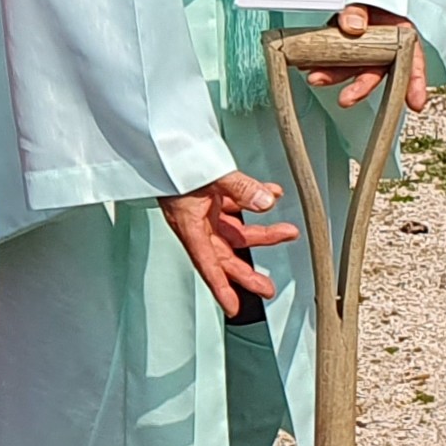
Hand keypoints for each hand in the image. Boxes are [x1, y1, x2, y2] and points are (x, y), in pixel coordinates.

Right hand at [159, 171, 299, 319]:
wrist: (158, 137)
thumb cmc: (171, 159)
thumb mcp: (209, 174)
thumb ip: (240, 188)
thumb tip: (267, 202)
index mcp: (189, 224)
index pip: (208, 263)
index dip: (221, 288)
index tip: (233, 307)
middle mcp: (195, 221)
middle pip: (224, 254)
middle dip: (247, 272)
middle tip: (268, 287)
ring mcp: (202, 208)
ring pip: (235, 230)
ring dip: (262, 232)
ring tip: (288, 232)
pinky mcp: (207, 194)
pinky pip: (235, 203)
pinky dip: (254, 199)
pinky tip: (272, 194)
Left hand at [324, 2, 426, 111]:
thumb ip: (359, 9)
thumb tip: (353, 27)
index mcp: (399, 32)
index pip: (413, 60)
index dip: (416, 83)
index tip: (415, 103)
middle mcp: (383, 46)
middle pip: (376, 72)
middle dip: (361, 88)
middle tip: (347, 98)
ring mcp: (363, 49)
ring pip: (351, 69)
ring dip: (334, 77)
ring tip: (316, 78)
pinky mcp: (344, 49)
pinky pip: (334, 61)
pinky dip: (323, 66)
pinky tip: (312, 68)